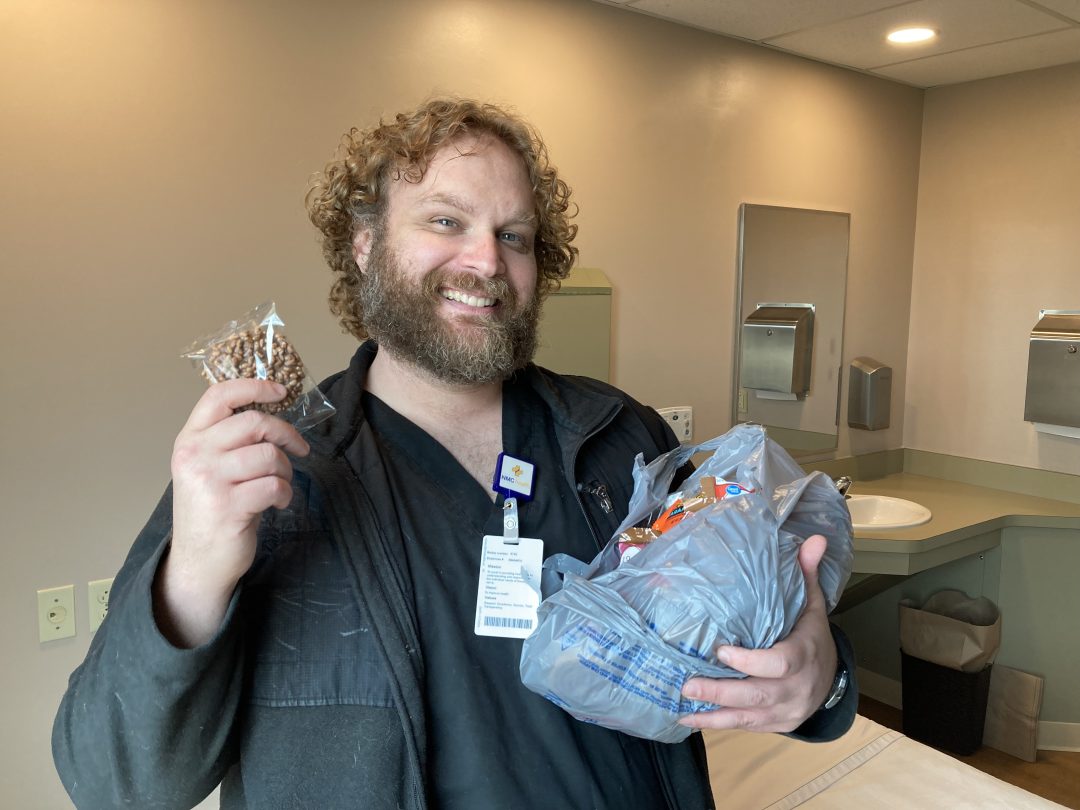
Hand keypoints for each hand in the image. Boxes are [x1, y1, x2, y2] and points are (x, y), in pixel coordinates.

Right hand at [155, 379, 309, 646]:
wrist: (197, 562)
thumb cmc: (210, 510)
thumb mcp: (207, 467)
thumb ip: (229, 440)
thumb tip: (272, 416)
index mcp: (189, 439)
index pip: (219, 396)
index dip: (254, 386)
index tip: (280, 390)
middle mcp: (194, 455)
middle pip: (255, 423)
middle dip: (286, 435)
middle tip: (299, 449)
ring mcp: (209, 481)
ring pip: (269, 455)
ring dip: (286, 470)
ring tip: (280, 484)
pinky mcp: (228, 506)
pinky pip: (274, 485)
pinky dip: (284, 493)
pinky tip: (277, 503)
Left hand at [678, 534, 836, 732]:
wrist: (832, 679)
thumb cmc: (811, 635)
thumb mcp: (812, 604)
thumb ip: (806, 573)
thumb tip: (813, 538)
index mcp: (805, 654)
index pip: (780, 662)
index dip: (751, 660)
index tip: (721, 650)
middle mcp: (797, 687)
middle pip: (758, 694)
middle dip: (721, 691)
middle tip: (687, 684)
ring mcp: (787, 711)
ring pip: (749, 716)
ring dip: (713, 714)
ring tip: (681, 705)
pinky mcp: (775, 724)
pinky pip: (745, 727)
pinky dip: (717, 724)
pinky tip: (690, 719)